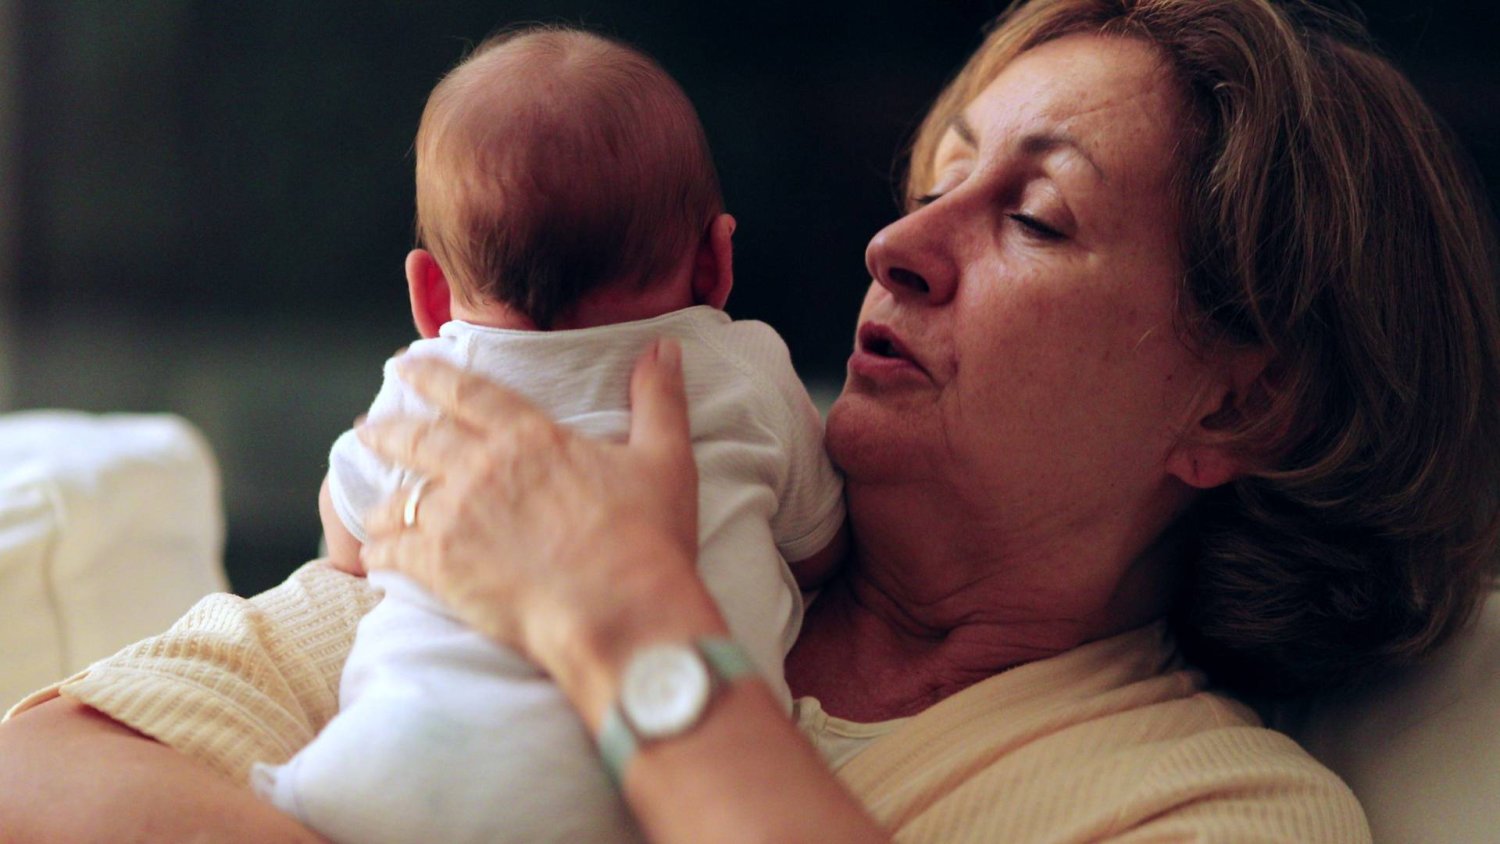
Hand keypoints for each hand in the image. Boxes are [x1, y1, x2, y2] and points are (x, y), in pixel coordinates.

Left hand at [357, 338, 715, 689]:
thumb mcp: (664, 459)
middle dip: (389, 431)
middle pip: (419, 439)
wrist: (620, 612)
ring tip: (372, 508)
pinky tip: (373, 559)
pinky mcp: (442, 568)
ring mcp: (457, 517)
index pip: (469, 392)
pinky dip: (380, 553)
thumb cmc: (646, 539)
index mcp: (531, 437)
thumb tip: (664, 348)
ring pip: (400, 499)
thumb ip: (657, 400)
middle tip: (369, 429)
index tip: (407, 365)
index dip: (433, 375)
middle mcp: (482, 468)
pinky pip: (393, 553)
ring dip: (383, 502)